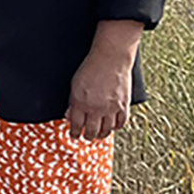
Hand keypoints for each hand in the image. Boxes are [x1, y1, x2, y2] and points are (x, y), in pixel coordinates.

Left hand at [66, 20, 141, 140]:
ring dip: (101, 134)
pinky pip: (121, 122)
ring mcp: (111, 107)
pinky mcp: (124, 104)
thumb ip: (72, 102)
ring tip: (99, 134)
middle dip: (88, 136)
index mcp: (80, 103)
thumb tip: (69, 115)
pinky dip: (116, 127)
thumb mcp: (74, 84)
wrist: (111, 57)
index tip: (74, 135)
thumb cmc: (91, 68)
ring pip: (106, 130)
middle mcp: (95, 108)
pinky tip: (113, 127)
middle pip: (91, 131)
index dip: (75, 133)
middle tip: (87, 136)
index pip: (76, 125)